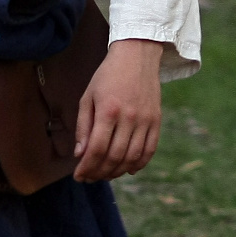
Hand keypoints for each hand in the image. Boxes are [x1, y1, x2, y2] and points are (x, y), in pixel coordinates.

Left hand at [74, 38, 163, 181]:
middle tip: (89, 178)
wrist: (136, 58)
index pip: (97, 149)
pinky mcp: (157, 122)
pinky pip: (149, 150)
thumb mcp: (87, 97)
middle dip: (99, 172)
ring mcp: (145, 121)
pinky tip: (127, 169)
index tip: (78, 176)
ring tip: (104, 175)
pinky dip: (138, 164)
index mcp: (108, 111)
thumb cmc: (106, 77)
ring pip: (132, 157)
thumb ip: (83, 127)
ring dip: (117, 171)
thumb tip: (80, 154)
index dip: (87, 166)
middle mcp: (129, 118)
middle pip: (114, 156)